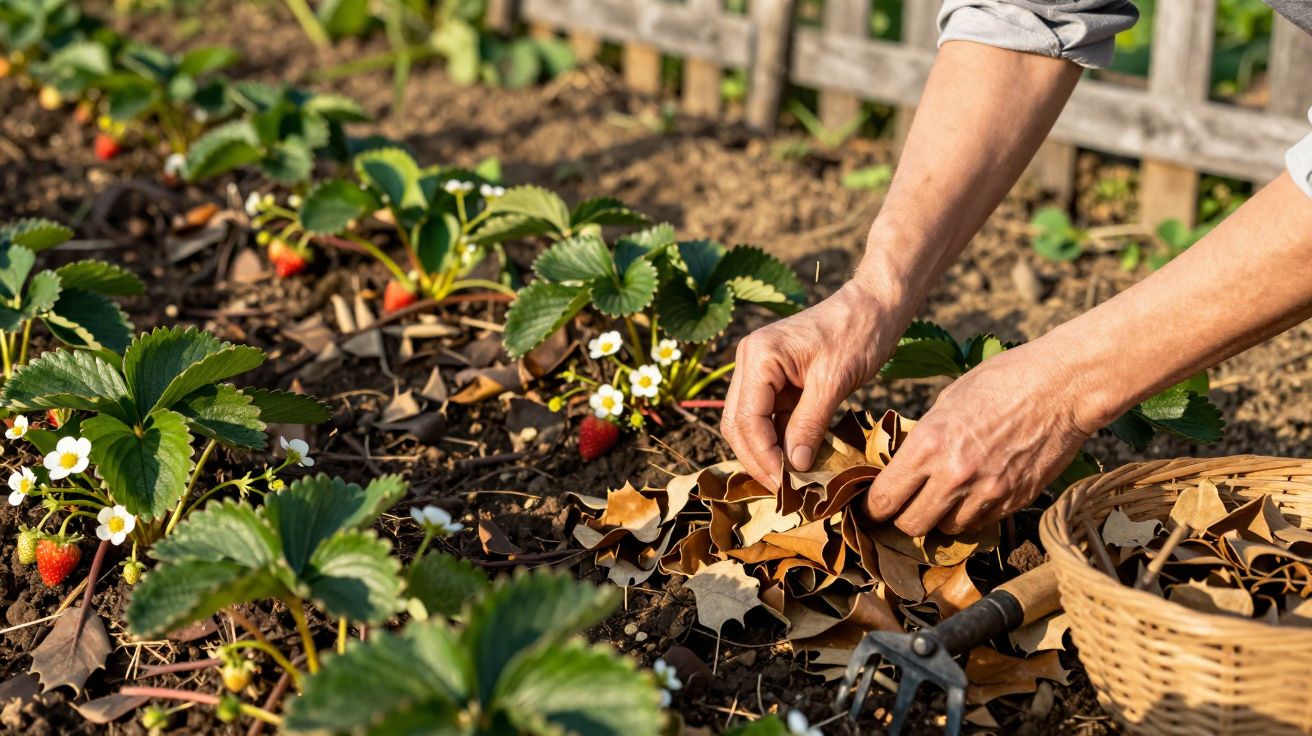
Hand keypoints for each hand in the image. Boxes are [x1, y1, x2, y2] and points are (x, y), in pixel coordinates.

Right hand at [722, 276, 900, 488]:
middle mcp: (750, 361)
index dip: (762, 456)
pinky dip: (780, 440)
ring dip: (767, 452)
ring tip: (790, 482)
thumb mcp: (834, 381)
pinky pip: (770, 416)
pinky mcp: (778, 379)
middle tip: (784, 491)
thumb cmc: (858, 332)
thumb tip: (794, 467)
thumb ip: (809, 424)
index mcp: (758, 356)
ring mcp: (762, 370)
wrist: (876, 305)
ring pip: (750, 423)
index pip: (746, 418)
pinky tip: (796, 462)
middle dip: (758, 459)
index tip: (785, 485)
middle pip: (739, 423)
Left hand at [864, 340, 1099, 535]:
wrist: (1061, 386)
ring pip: (946, 530)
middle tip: (905, 507)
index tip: (872, 508)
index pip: (884, 499)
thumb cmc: (1001, 382)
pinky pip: (980, 523)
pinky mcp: (1014, 501)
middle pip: (910, 525)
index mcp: (928, 444)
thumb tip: (903, 467)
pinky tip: (974, 493)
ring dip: (939, 519)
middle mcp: (953, 475)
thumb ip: (922, 441)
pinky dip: (970, 515)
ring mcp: (986, 492)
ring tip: (943, 497)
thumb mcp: (946, 403)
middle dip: (902, 519)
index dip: (872, 508)